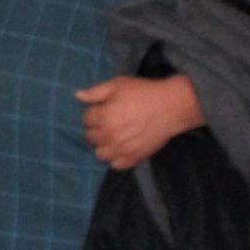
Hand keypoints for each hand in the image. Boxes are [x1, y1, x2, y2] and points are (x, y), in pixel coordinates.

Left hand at [74, 75, 204, 169]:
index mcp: (103, 117)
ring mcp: (121, 150)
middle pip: (90, 138)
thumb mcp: (118, 85)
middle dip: (96, 129)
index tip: (102, 110)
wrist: (172, 107)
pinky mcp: (133, 158)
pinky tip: (122, 148)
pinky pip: (116, 165)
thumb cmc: (144, 92)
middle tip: (108, 122)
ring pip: (100, 154)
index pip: (85, 120)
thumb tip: (77, 96)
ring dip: (103, 146)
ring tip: (113, 137)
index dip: (93, 113)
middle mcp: (109, 136)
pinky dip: (116, 158)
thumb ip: (95, 92)